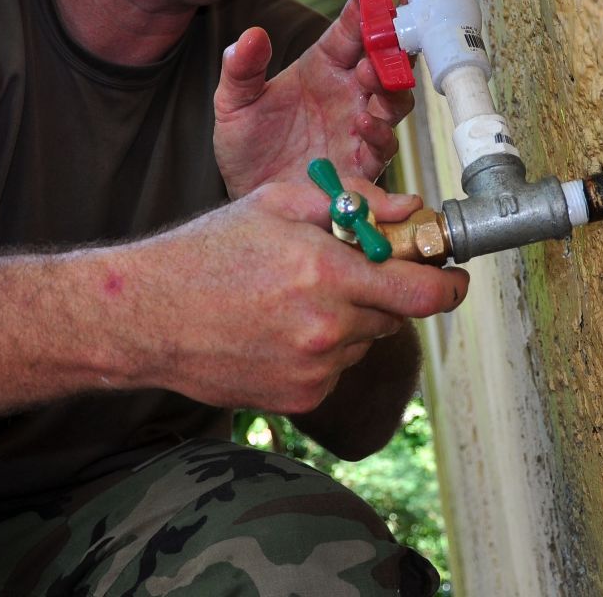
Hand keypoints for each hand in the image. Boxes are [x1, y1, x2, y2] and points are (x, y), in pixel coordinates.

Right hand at [114, 179, 468, 414]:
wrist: (145, 317)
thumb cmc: (209, 251)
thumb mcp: (280, 203)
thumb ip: (355, 202)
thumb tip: (411, 208)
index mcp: (327, 275)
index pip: (423, 293)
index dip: (450, 285)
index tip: (456, 277)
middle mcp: (327, 330)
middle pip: (396, 316)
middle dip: (384, 291)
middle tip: (348, 271)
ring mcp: (313, 371)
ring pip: (363, 342)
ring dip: (349, 320)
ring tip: (293, 298)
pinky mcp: (298, 399)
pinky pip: (335, 369)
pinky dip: (322, 349)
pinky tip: (278, 329)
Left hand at [214, 0, 415, 197]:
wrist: (248, 196)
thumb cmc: (247, 146)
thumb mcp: (233, 102)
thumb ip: (241, 69)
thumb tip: (251, 36)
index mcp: (323, 66)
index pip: (351, 29)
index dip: (365, 6)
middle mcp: (348, 92)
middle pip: (386, 60)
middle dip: (393, 44)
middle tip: (387, 33)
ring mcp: (359, 128)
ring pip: (395, 99)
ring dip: (390, 85)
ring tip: (370, 76)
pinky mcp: (361, 165)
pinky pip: (383, 145)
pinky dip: (378, 132)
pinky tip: (362, 121)